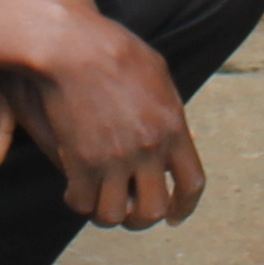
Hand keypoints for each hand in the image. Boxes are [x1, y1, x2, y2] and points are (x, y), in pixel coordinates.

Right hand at [11, 11, 204, 228]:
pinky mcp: (81, 161)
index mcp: (173, 128)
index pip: (191, 184)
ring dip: (107, 214)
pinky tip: (74, 192)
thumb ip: (171, 108)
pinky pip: (82, 202)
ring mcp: (115, 158)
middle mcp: (149, 149)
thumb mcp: (158, 74)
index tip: (174, 216)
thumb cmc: (114, 50)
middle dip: (141, 219)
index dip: (184, 206)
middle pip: (153, 210)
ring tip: (99, 203)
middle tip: (129, 212)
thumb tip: (180, 134)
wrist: (73, 45)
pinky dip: (78, 202)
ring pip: (115, 214)